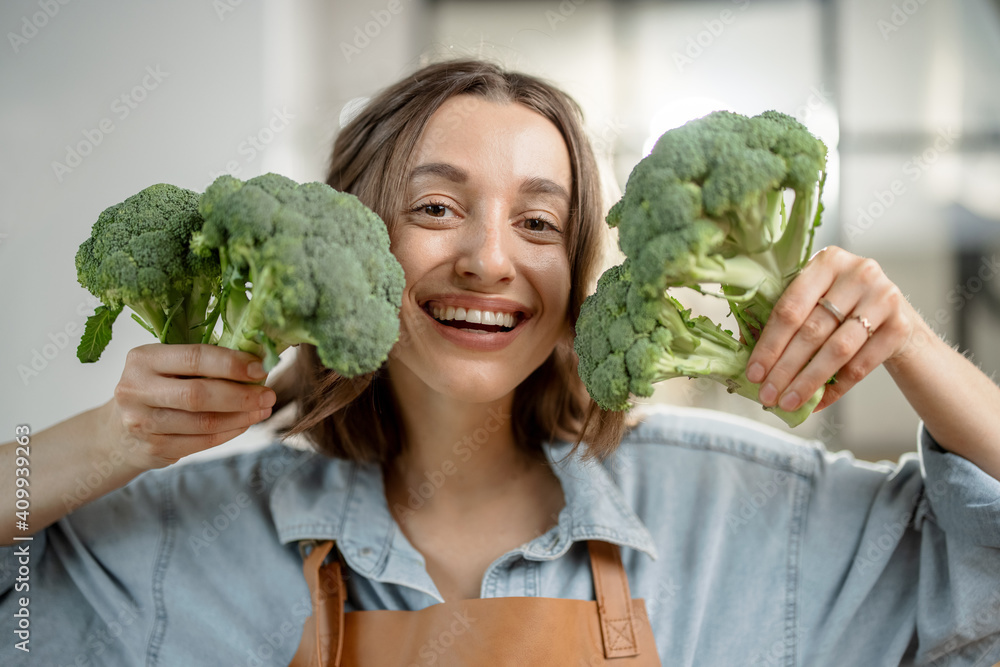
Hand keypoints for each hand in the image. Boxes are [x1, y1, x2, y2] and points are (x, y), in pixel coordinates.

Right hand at [105, 344, 275, 469]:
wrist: (118, 432)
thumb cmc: (156, 388)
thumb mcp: (168, 365)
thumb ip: (204, 361)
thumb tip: (258, 359)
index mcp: (143, 358)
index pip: (195, 358)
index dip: (232, 363)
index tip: (261, 367)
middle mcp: (136, 390)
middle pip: (199, 394)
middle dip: (241, 395)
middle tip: (269, 394)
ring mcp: (142, 423)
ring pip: (204, 422)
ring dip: (241, 416)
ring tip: (263, 409)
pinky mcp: (153, 449)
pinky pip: (202, 442)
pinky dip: (230, 432)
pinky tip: (245, 423)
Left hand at [746, 246, 920, 412]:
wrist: (891, 310)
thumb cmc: (840, 303)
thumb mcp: (813, 298)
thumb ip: (783, 318)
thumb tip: (749, 355)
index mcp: (827, 261)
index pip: (790, 308)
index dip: (769, 344)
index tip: (754, 373)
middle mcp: (859, 274)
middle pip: (812, 330)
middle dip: (785, 368)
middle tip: (767, 394)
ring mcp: (884, 298)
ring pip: (837, 350)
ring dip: (808, 381)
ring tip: (788, 402)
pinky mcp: (901, 325)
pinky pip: (862, 365)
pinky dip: (837, 388)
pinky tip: (818, 402)